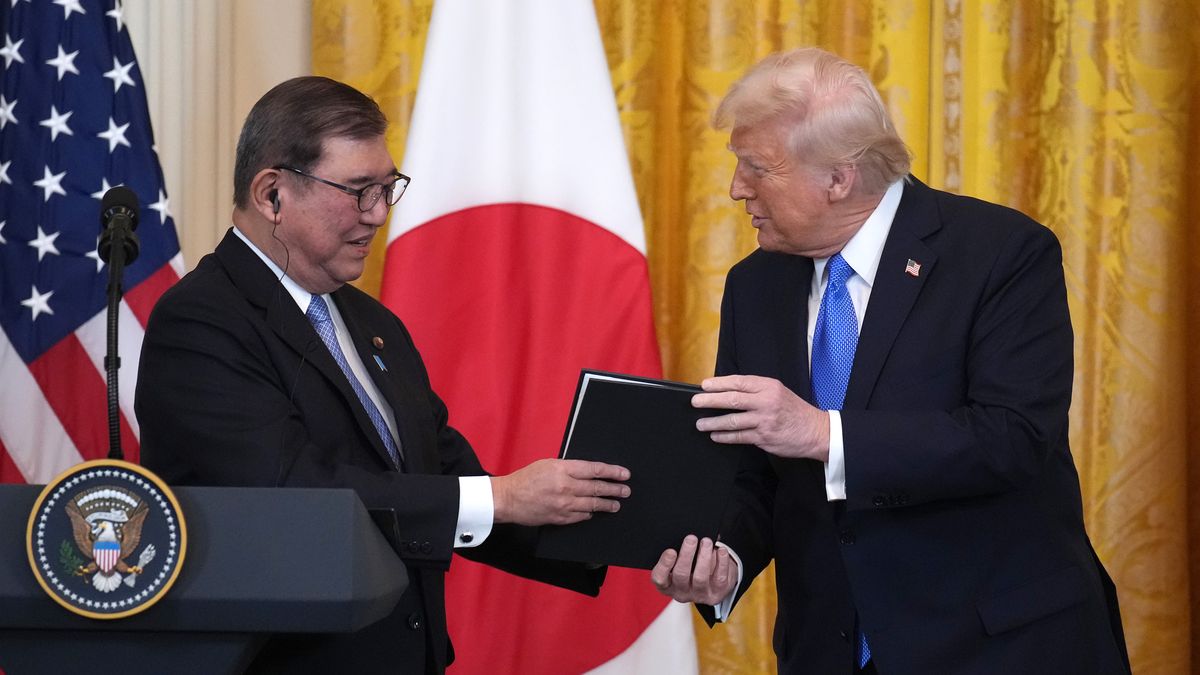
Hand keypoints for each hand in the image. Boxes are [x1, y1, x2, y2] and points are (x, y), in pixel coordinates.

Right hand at [491, 458, 629, 525]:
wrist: (508, 498)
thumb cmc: (526, 479)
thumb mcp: (548, 464)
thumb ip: (568, 468)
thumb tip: (588, 472)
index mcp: (563, 469)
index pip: (594, 470)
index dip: (612, 472)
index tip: (624, 474)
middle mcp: (565, 487)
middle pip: (597, 488)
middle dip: (614, 489)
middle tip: (626, 491)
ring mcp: (563, 504)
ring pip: (592, 504)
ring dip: (606, 504)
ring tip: (616, 504)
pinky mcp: (559, 518)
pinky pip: (581, 516)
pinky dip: (589, 514)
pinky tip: (595, 512)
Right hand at [650, 535, 734, 604]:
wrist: (712, 582)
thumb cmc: (691, 567)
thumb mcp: (680, 562)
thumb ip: (678, 552)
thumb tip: (684, 536)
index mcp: (667, 585)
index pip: (660, 578)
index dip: (664, 565)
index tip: (671, 550)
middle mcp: (682, 593)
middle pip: (681, 575)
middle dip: (686, 555)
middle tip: (691, 538)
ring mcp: (700, 595)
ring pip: (700, 577)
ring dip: (703, 557)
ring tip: (706, 541)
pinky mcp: (717, 593)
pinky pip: (719, 578)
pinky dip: (721, 562)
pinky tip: (721, 550)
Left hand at [692, 374, 829, 459]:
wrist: (816, 431)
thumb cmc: (794, 410)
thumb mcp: (778, 392)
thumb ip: (756, 391)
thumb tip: (727, 392)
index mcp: (769, 387)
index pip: (739, 382)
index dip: (719, 384)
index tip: (704, 386)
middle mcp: (766, 402)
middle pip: (732, 400)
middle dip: (710, 401)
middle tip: (695, 402)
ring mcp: (765, 421)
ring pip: (733, 420)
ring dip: (713, 422)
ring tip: (700, 424)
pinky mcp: (764, 438)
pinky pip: (739, 437)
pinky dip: (725, 437)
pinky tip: (716, 436)